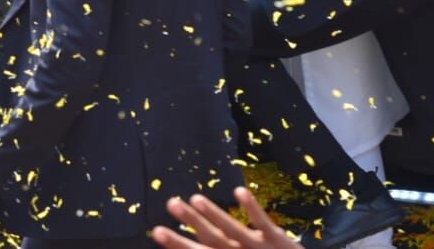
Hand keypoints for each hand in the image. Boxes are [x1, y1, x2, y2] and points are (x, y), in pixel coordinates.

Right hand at [151, 188, 300, 248]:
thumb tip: (197, 240)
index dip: (176, 243)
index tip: (156, 231)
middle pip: (212, 239)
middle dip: (191, 223)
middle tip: (171, 204)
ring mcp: (258, 247)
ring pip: (233, 230)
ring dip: (215, 214)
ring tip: (195, 198)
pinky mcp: (278, 241)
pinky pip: (263, 223)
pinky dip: (252, 208)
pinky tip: (239, 191)